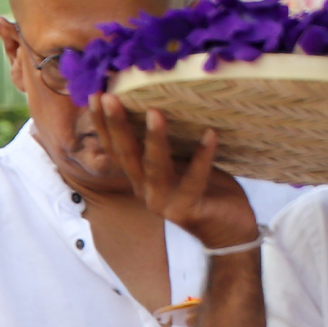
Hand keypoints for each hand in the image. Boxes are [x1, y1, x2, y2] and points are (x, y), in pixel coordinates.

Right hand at [98, 95, 256, 249]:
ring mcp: (164, 203)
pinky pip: (195, 179)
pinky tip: (210, 134)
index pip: (115, 148)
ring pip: (154, 168)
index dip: (103, 124)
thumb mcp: (182, 164)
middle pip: (126, 155)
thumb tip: (161, 103)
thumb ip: (169, 145)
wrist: (230, 232)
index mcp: (140, 178)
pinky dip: (202, 156)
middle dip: (117, 125)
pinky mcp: (187, 210)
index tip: (97, 95)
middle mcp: (145, 190)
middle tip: (110, 97)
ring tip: (155, 112)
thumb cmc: (208, 191)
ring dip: (154, 139)